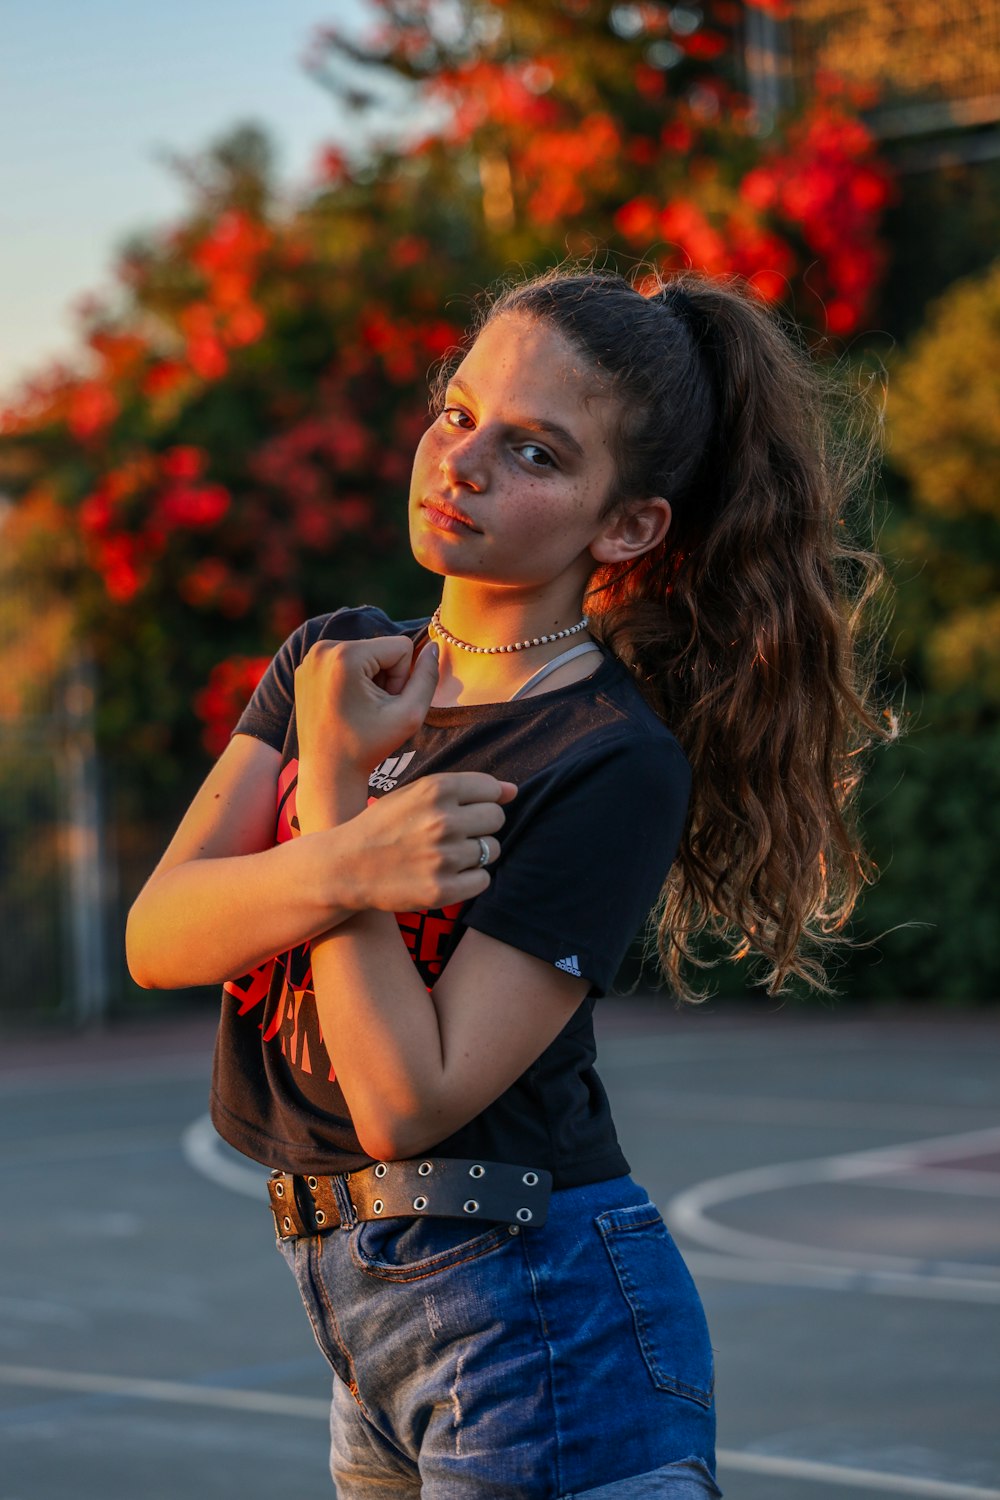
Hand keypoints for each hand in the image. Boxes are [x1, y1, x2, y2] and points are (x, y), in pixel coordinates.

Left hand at [294, 635, 439, 785]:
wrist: (328, 772)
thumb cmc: (368, 747)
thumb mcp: (410, 714)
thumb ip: (428, 677)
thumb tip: (434, 646)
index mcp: (346, 655)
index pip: (401, 647)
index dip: (403, 679)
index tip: (385, 705)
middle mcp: (323, 649)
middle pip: (381, 648)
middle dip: (386, 677)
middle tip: (372, 710)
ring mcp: (310, 658)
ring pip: (365, 654)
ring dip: (371, 679)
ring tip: (360, 709)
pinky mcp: (306, 668)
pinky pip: (345, 661)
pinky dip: (352, 680)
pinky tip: (345, 706)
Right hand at [342, 772, 517, 911]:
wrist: (345, 867)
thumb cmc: (383, 826)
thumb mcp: (415, 794)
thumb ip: (464, 788)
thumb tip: (513, 791)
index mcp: (435, 790)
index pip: (491, 790)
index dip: (482, 800)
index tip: (464, 810)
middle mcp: (442, 821)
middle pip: (496, 819)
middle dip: (481, 826)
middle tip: (454, 834)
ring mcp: (443, 857)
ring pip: (492, 851)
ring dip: (475, 853)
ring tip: (445, 854)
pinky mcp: (442, 891)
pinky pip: (483, 880)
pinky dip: (470, 879)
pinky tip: (447, 874)